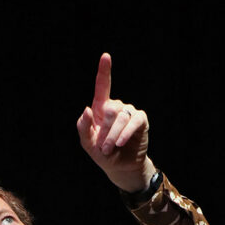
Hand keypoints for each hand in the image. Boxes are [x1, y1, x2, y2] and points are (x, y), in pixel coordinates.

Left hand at [76, 52, 154, 193]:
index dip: (104, 71)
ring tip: (110, 149)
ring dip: (113, 135)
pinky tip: (120, 143)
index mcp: (101, 109)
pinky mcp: (140, 120)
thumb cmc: (102, 154)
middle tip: (103, 147)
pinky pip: (134, 121)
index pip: (102, 87)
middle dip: (105, 130)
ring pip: (120, 117)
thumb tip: (86, 109)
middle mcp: (116, 107)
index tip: (105, 56)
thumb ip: (83, 128)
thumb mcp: (88, 144)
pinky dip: (125, 133)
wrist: (120, 167)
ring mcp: (129, 112)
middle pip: (110, 109)